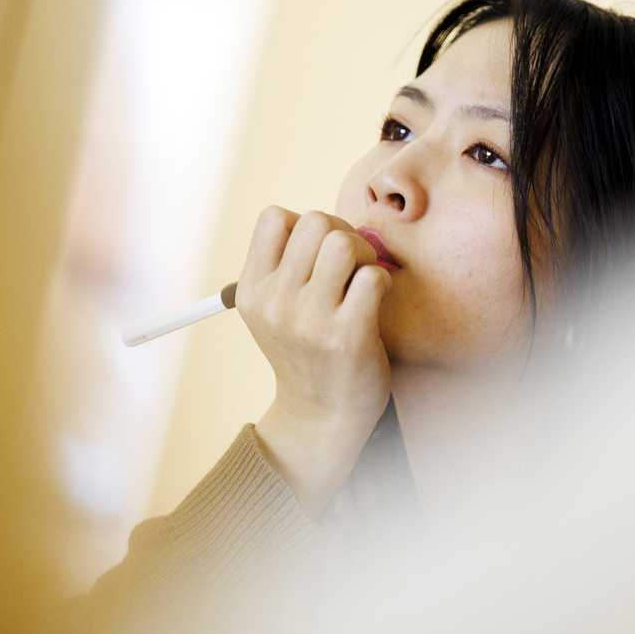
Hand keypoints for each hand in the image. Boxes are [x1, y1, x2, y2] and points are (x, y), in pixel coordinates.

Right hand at [238, 206, 391, 515]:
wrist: (322, 416)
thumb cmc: (308, 351)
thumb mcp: (277, 310)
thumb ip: (291, 265)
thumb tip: (334, 224)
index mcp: (253, 290)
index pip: (275, 217)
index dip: (304, 225)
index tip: (317, 254)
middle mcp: (275, 302)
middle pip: (316, 222)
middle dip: (341, 233)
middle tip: (349, 265)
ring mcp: (309, 320)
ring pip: (344, 242)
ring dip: (364, 255)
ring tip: (362, 281)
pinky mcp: (346, 336)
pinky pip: (373, 276)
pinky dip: (381, 282)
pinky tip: (375, 302)